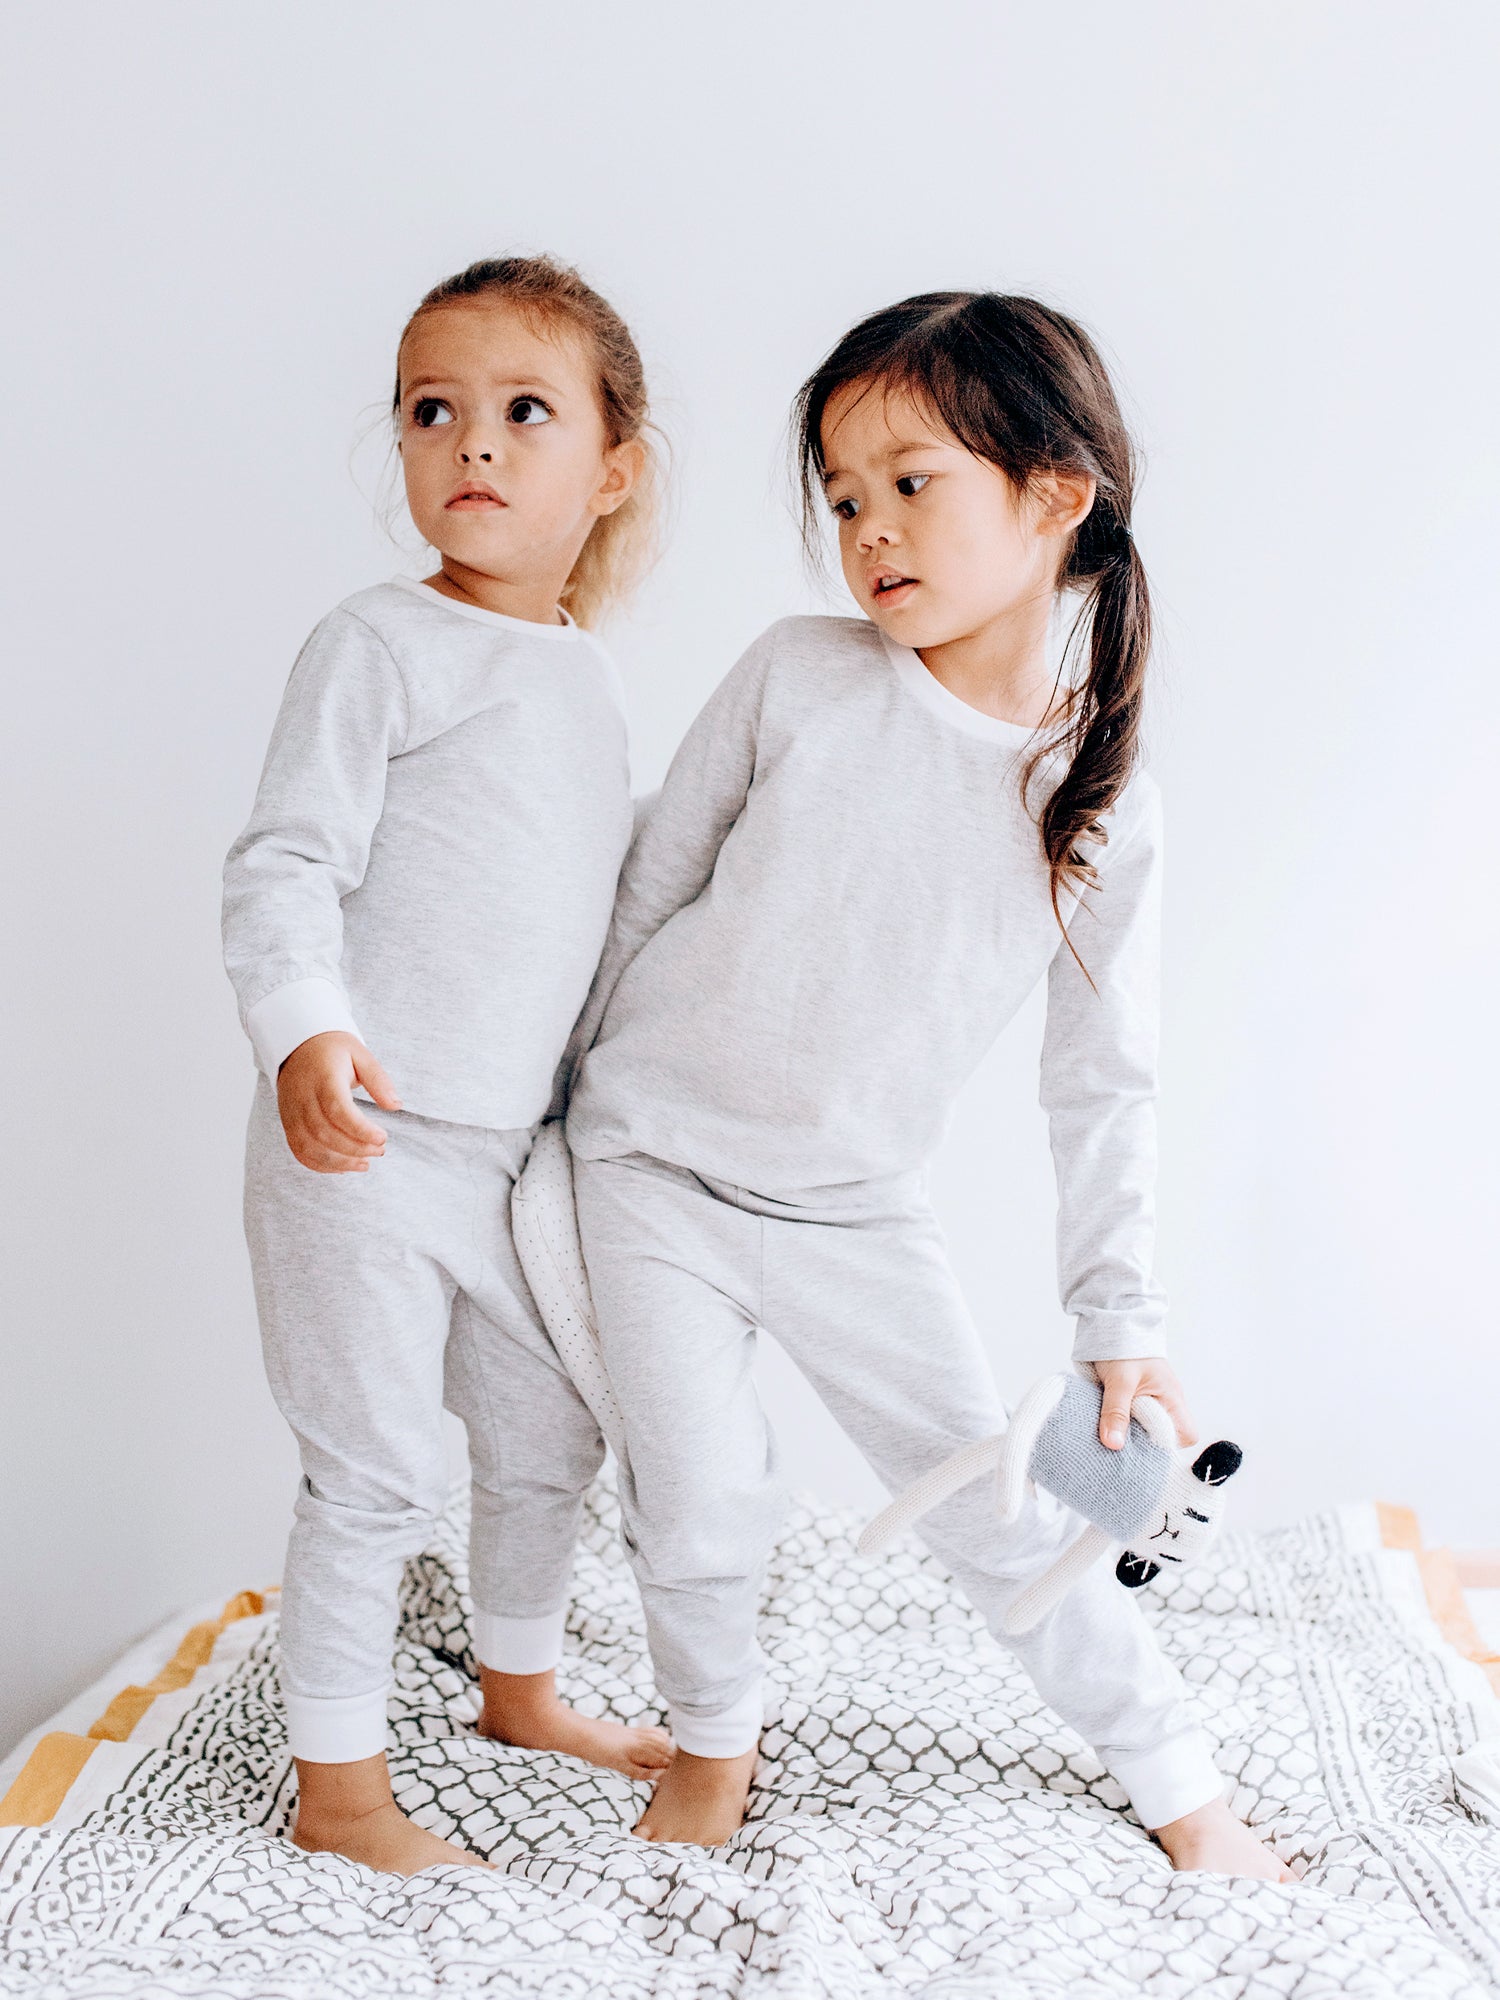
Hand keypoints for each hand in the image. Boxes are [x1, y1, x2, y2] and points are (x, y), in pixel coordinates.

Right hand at [276, 1031, 400, 1172]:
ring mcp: (292, 1113)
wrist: (296, 1048)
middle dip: (355, 1148)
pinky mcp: (288, 1124)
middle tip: (380, 1150)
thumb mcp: (360, 1054)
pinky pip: (300, 1151)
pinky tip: (344, 1166)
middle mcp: (303, 1098)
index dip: (360, 1129)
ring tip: (365, 1163)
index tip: (383, 1138)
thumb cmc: (332, 1051)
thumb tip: (396, 1105)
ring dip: (340, 1162)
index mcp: (323, 1078)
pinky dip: (321, 1165)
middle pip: (324, 1132)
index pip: (338, 1109)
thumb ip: (378, 1080)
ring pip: (310, 1147)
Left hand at [1093, 1357, 1196, 1451]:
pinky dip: (1121, 1421)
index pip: (1187, 1434)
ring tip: (1110, 1428)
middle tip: (1120, 1438)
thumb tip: (1114, 1445)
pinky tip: (1106, 1419)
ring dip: (1130, 1431)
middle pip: (1165, 1435)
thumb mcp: (1119, 1381)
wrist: (1113, 1322)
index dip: (1169, 1445)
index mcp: (1172, 1397)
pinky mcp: (1137, 1395)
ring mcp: (1152, 1398)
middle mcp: (1166, 1401)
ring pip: (1147, 1427)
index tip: (1143, 1445)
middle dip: (1143, 1442)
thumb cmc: (1125, 1347)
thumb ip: (1116, 1412)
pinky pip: (1134, 1417)